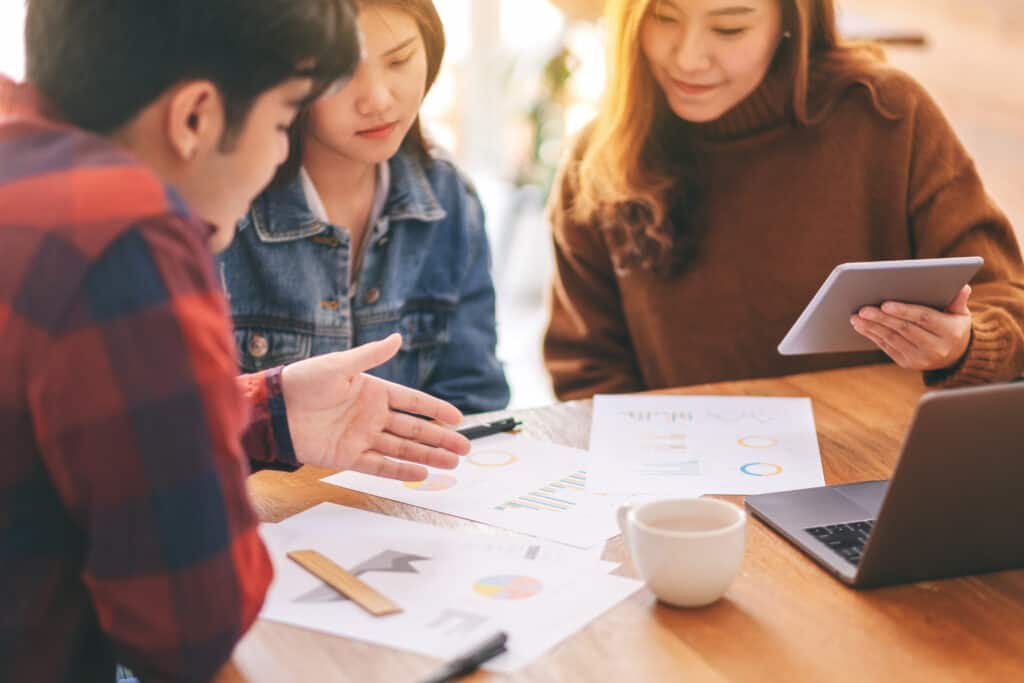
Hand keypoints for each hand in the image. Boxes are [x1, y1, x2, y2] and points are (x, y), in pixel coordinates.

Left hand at [280, 334, 470, 480]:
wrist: (275, 408)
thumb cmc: (304, 381)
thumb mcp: (340, 365)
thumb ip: (371, 355)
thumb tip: (397, 338)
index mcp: (374, 391)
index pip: (413, 402)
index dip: (436, 410)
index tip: (458, 419)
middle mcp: (372, 416)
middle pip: (414, 430)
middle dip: (440, 439)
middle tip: (465, 449)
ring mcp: (362, 437)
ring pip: (402, 449)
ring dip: (427, 457)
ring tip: (452, 465)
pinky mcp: (348, 456)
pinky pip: (379, 465)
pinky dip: (400, 471)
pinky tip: (421, 474)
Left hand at [851, 285, 972, 370]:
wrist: (955, 356)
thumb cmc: (954, 326)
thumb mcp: (961, 314)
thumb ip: (958, 301)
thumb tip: (963, 287)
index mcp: (950, 333)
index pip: (924, 319)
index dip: (904, 311)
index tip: (885, 304)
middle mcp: (936, 348)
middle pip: (904, 330)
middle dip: (882, 319)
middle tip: (864, 309)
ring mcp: (921, 359)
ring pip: (892, 339)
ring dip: (872, 328)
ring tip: (857, 317)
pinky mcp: (907, 363)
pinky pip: (887, 347)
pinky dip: (873, 336)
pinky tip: (861, 326)